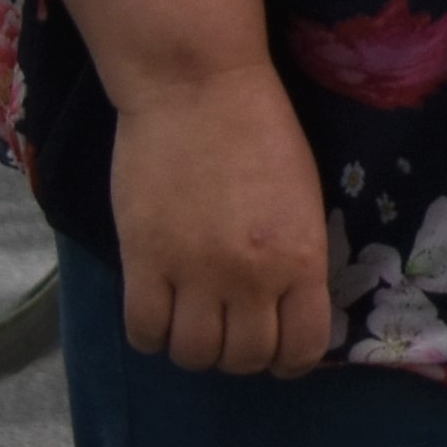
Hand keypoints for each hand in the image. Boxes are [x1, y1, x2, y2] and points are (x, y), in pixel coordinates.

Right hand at [45, 0, 335, 376]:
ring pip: (193, 355)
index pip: (301, 348)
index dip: (290, 359)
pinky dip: (151, 334)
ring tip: (194, 320)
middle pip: (243, 359)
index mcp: (300, 257)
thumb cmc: (262, 129)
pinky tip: (159, 311)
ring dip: (195, 347)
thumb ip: (297, 256)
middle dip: (241, 353)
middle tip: (233, 328)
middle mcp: (250, 277)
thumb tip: (288, 304)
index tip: (279, 346)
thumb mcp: (303, 197)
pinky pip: (143, 332)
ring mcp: (193, 273)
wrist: (199, 86)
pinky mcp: (143, 262)